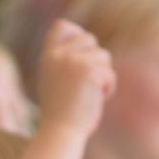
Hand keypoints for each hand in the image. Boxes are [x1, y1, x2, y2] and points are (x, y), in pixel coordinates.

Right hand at [37, 20, 115, 134]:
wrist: (61, 132)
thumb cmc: (61, 113)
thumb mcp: (55, 81)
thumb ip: (65, 61)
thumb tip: (87, 41)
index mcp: (48, 56)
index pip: (61, 26)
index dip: (76, 32)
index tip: (83, 51)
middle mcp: (59, 55)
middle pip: (90, 39)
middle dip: (96, 59)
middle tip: (89, 82)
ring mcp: (74, 62)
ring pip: (104, 56)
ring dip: (103, 76)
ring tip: (91, 94)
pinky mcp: (90, 72)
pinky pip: (110, 74)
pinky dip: (108, 89)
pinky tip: (97, 100)